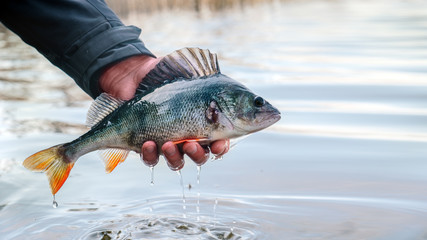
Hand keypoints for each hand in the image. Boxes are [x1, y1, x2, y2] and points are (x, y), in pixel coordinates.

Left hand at [99, 55, 229, 169]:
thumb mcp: (186, 68)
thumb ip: (203, 71)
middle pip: (200, 157)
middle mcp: (188, 137)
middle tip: (191, 144)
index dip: (221, 147)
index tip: (218, 144)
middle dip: (197, 154)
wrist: (134, 74)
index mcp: (204, 122)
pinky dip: (150, 154)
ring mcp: (168, 142)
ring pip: (177, 162)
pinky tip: (148, 143)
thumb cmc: (165, 71)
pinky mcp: (146, 145)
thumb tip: (213, 67)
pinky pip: (151, 159)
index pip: (218, 142)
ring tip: (168, 144)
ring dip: (174, 156)